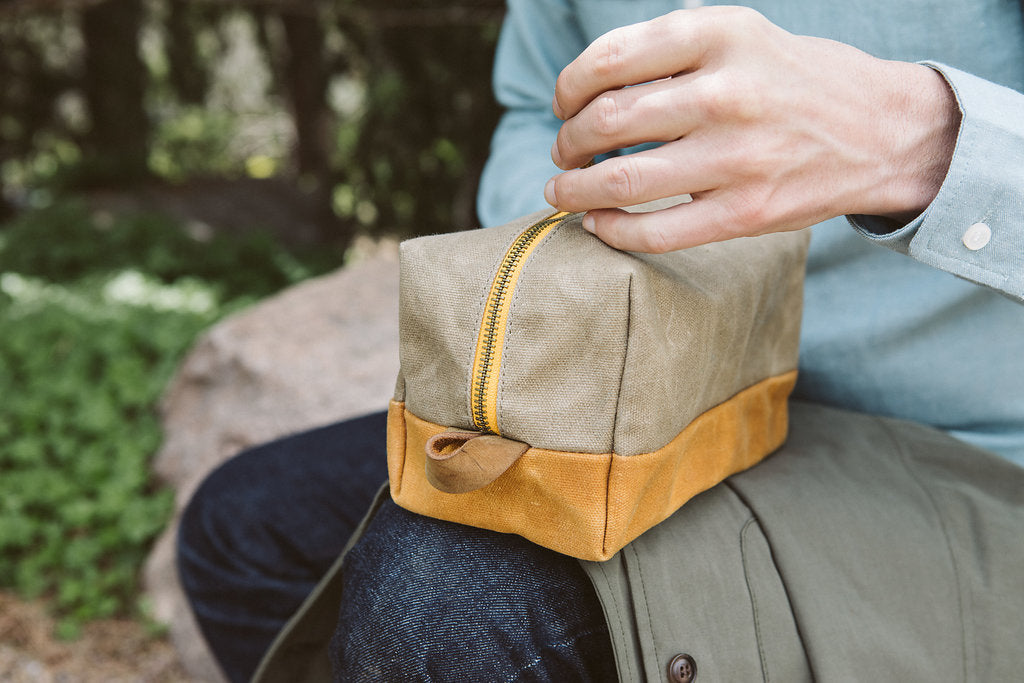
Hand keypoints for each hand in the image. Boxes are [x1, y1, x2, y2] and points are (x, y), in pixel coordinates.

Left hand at [544, 7, 959, 252]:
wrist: (881, 132)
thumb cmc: (792, 82)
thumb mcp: (740, 35)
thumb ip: (671, 48)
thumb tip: (587, 81)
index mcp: (719, 35)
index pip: (609, 60)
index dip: (569, 88)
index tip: (565, 104)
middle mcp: (726, 92)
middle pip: (606, 121)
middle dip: (569, 141)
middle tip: (566, 151)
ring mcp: (737, 156)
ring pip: (620, 181)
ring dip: (574, 189)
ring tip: (563, 189)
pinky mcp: (746, 212)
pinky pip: (655, 231)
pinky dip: (611, 231)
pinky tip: (597, 223)